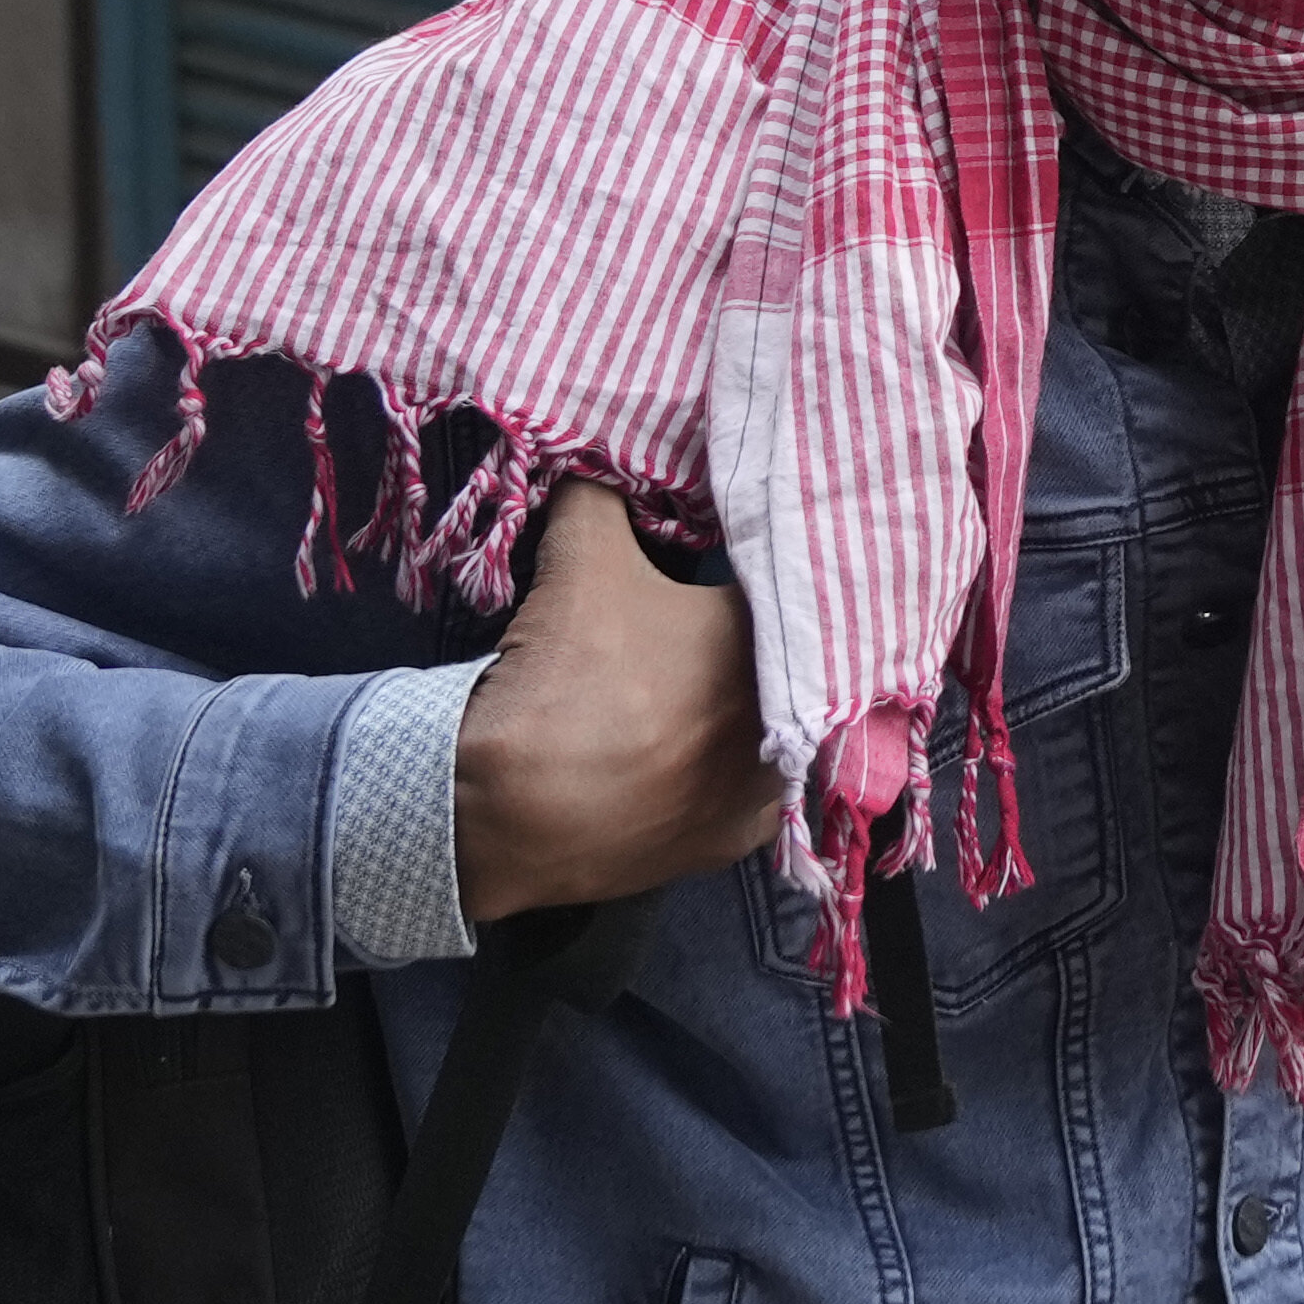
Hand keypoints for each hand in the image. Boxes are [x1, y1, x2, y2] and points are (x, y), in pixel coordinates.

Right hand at [453, 485, 779, 922]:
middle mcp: (793, 715)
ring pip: (778, 726)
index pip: (787, 581)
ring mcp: (767, 786)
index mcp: (772, 638)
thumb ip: (604, 496)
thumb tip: (609, 462)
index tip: (740, 553)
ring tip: (706, 686)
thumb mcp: (580, 558)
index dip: (761, 561)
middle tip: (717, 620)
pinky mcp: (735, 841)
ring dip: (752, 705)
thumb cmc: (562, 677)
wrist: (510, 812)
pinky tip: (698, 751)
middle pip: (789, 657)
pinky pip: (750, 791)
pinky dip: (727, 769)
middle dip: (762, 635)